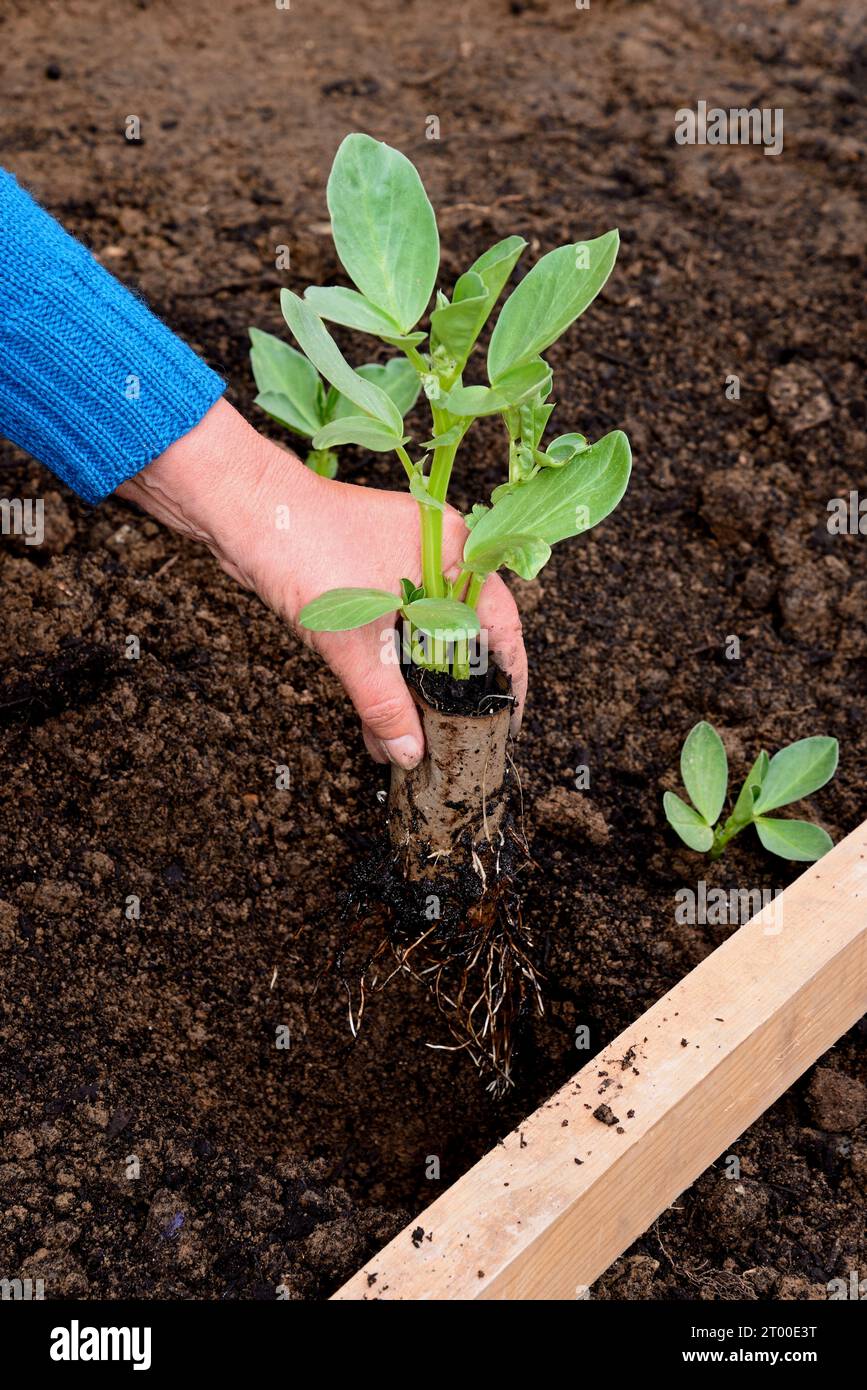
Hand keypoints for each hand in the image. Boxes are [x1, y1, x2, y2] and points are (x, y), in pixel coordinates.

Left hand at [117, 399, 527, 768]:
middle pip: (461, 634)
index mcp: (455, 552)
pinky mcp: (364, 570)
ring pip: (420, 635)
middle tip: (457, 736)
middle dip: (452, 691)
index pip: (500, 625)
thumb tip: (411, 750)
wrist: (239, 509)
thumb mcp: (354, 642)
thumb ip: (386, 702)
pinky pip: (389, 628)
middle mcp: (436, 551)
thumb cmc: (304, 549)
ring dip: (412, 685)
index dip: (508, 677)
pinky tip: (376, 712)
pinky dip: (384, 667)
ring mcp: (399, 558)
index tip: (507, 718)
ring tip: (409, 739)